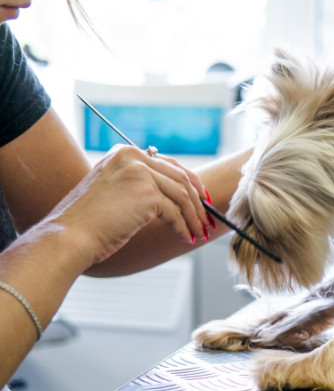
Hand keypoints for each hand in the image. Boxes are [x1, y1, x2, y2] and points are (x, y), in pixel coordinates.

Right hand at [46, 145, 213, 266]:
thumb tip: (177, 196)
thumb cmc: (89, 221)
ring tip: (199, 233)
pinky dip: (184, 227)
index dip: (191, 182)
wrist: (69, 236)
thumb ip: (141, 185)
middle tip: (207, 219)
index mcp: (124, 153)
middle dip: (198, 202)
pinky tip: (185, 237)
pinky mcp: (146, 194)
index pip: (169, 164)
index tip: (203, 198)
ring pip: (182, 196)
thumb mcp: (116, 192)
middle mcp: (132, 157)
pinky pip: (175, 212)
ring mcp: (139, 173)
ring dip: (194, 217)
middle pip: (181, 178)